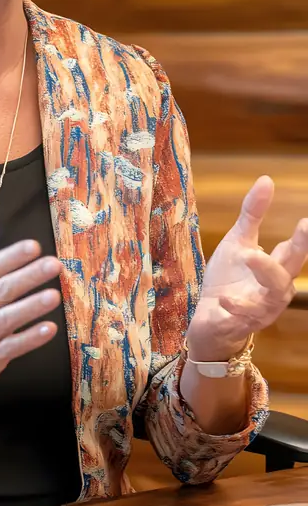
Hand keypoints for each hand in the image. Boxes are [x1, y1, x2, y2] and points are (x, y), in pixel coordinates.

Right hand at [0, 229, 60, 410]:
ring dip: (31, 307)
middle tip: (53, 264)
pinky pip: (10, 349)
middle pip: (1, 292)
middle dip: (29, 276)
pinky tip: (48, 329)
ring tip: (54, 296)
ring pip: (7, 320)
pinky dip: (29, 339)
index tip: (34, 247)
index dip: (11, 258)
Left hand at [186, 175, 307, 362]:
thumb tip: (267, 179)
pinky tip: (224, 299)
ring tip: (250, 255)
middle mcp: (272, 293)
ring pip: (270, 299)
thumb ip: (253, 215)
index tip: (306, 222)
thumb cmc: (229, 280)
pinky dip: (234, 310)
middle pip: (287, 275)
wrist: (207, 320)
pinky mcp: (234, 326)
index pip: (294, 253)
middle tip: (295, 233)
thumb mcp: (238, 243)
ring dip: (263, 276)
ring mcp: (256, 312)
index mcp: (276, 271)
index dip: (304, 239)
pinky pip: (239, 320)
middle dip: (294, 255)